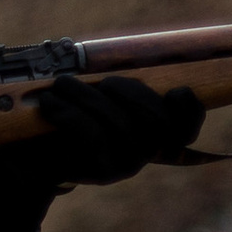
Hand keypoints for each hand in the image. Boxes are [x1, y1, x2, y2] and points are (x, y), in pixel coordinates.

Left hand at [35, 72, 205, 183]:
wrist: (41, 158)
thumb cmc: (75, 120)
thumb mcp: (101, 99)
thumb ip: (120, 86)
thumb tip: (130, 59)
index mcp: (155, 134)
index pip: (187, 127)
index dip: (189, 110)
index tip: (175, 90)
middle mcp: (147, 153)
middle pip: (156, 120)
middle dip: (130, 91)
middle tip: (103, 81)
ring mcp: (127, 165)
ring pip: (120, 125)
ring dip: (88, 96)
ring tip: (62, 84)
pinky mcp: (102, 173)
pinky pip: (93, 137)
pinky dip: (70, 113)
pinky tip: (52, 102)